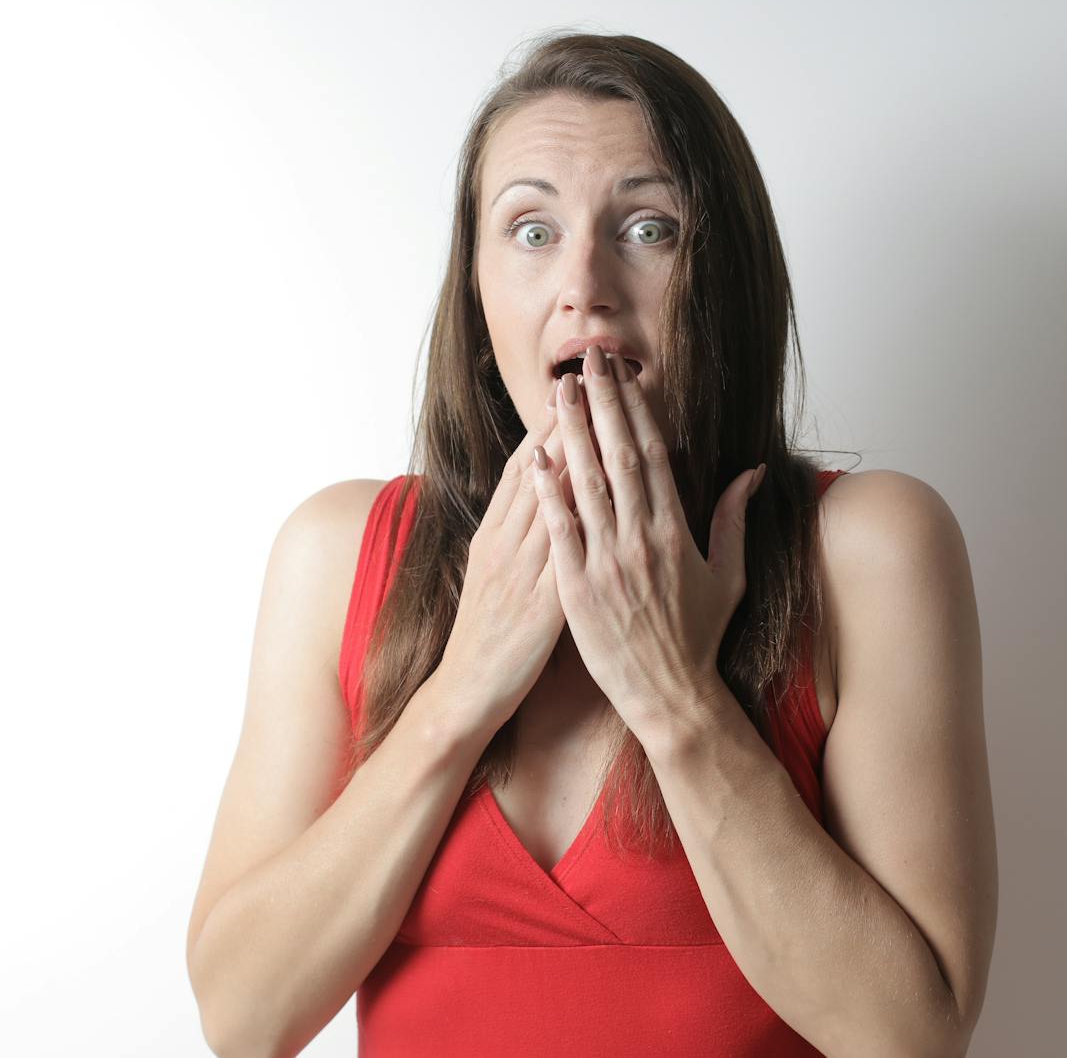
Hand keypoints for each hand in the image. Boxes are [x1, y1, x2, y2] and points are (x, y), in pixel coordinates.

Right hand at [438, 389, 577, 736]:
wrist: (466, 689)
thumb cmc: (489, 632)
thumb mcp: (493, 572)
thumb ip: (516, 532)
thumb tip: (539, 496)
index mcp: (495, 534)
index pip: (525, 466)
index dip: (550, 424)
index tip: (573, 385)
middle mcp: (504, 543)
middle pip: (538, 470)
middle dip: (565, 421)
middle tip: (588, 377)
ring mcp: (520, 571)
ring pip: (550, 501)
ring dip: (575, 456)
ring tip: (598, 416)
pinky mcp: (540, 605)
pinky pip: (563, 555)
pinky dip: (578, 520)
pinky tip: (600, 496)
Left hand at [530, 346, 764, 739]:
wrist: (671, 694)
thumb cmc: (698, 638)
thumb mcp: (729, 576)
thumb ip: (733, 519)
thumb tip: (751, 471)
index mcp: (676, 531)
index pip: (654, 455)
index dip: (636, 410)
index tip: (624, 376)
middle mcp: (642, 539)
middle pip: (619, 455)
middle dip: (602, 403)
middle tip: (587, 361)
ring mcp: (608, 562)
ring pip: (588, 483)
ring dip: (571, 433)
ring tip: (558, 392)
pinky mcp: (578, 588)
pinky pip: (561, 531)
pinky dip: (548, 493)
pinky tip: (535, 458)